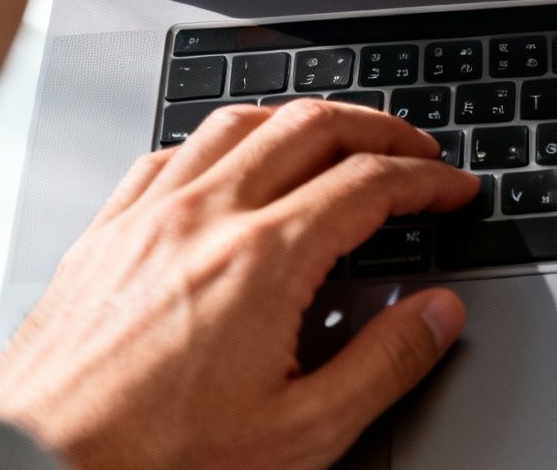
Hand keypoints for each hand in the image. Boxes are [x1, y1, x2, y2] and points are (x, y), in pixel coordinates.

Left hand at [0, 101, 479, 469]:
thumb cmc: (152, 462)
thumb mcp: (300, 434)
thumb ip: (384, 365)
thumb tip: (439, 313)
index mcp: (262, 261)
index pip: (370, 183)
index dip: (428, 179)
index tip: (454, 189)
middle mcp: (204, 219)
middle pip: (312, 127)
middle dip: (381, 130)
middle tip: (416, 153)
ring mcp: (146, 218)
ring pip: (239, 123)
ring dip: (304, 121)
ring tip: (339, 140)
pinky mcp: (102, 235)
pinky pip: (169, 153)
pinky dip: (222, 143)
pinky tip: (234, 166)